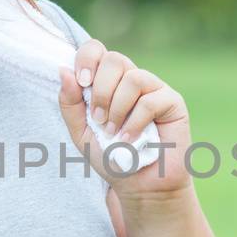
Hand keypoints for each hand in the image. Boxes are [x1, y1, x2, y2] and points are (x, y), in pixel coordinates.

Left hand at [56, 38, 193, 206]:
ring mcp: (154, 89)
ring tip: (113, 132)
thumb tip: (63, 69)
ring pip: (133, 77)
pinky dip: (134, 122)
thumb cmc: (111, 158)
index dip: (86, 59)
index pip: (97, 50)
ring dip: (117, 107)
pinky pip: (150, 101)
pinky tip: (129, 140)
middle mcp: (132, 79)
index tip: (81, 83)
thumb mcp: (80, 132)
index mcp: (109, 81)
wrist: (140, 186)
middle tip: (97, 119)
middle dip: (100, 90)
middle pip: (115, 59)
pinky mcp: (172, 103)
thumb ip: (70, 104)